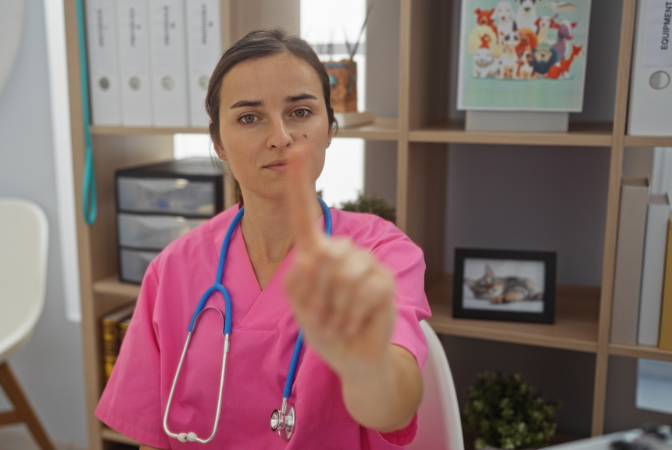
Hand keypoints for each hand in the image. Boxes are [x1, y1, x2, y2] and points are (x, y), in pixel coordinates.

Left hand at [283, 149, 395, 379]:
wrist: (350, 357)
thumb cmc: (323, 326)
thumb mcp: (299, 303)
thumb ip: (300, 276)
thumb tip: (320, 254)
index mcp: (317, 251)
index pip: (305, 213)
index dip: (298, 184)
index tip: (295, 152)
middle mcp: (343, 251)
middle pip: (321, 257)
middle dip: (315, 295)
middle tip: (321, 315)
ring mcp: (366, 264)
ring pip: (342, 275)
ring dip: (332, 309)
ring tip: (336, 321)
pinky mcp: (384, 282)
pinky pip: (361, 292)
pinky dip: (350, 316)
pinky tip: (351, 325)